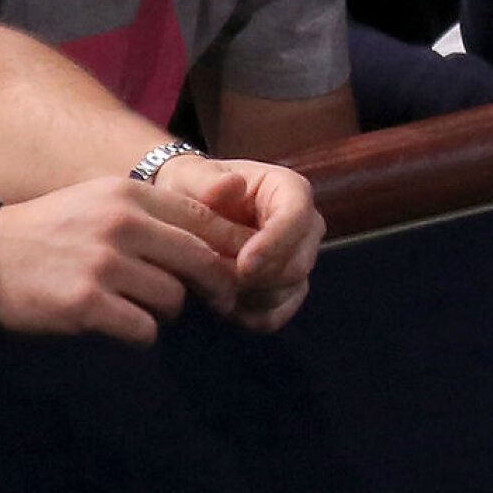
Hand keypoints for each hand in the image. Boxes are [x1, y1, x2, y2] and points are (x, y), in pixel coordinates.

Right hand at [0, 177, 243, 342]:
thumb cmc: (55, 229)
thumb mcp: (104, 200)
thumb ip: (154, 212)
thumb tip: (215, 236)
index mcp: (130, 193)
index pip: (201, 217)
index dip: (227, 244)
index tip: (239, 265)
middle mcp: (122, 223)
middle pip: (198, 258)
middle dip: (215, 283)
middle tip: (220, 299)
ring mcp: (104, 264)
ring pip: (173, 298)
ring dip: (166, 310)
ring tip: (142, 306)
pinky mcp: (86, 304)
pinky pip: (143, 329)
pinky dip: (141, 333)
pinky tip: (121, 324)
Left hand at [155, 157, 324, 331]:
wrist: (189, 214)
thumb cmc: (192, 188)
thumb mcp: (190, 176)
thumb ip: (206, 182)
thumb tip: (232, 185)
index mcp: (288, 189)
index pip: (296, 217)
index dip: (275, 244)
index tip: (244, 265)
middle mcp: (304, 225)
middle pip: (298, 263)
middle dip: (256, 278)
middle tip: (213, 280)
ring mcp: (299, 260)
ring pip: (286, 292)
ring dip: (247, 297)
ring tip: (209, 286)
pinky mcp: (287, 291)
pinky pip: (275, 316)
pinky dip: (247, 315)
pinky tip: (221, 302)